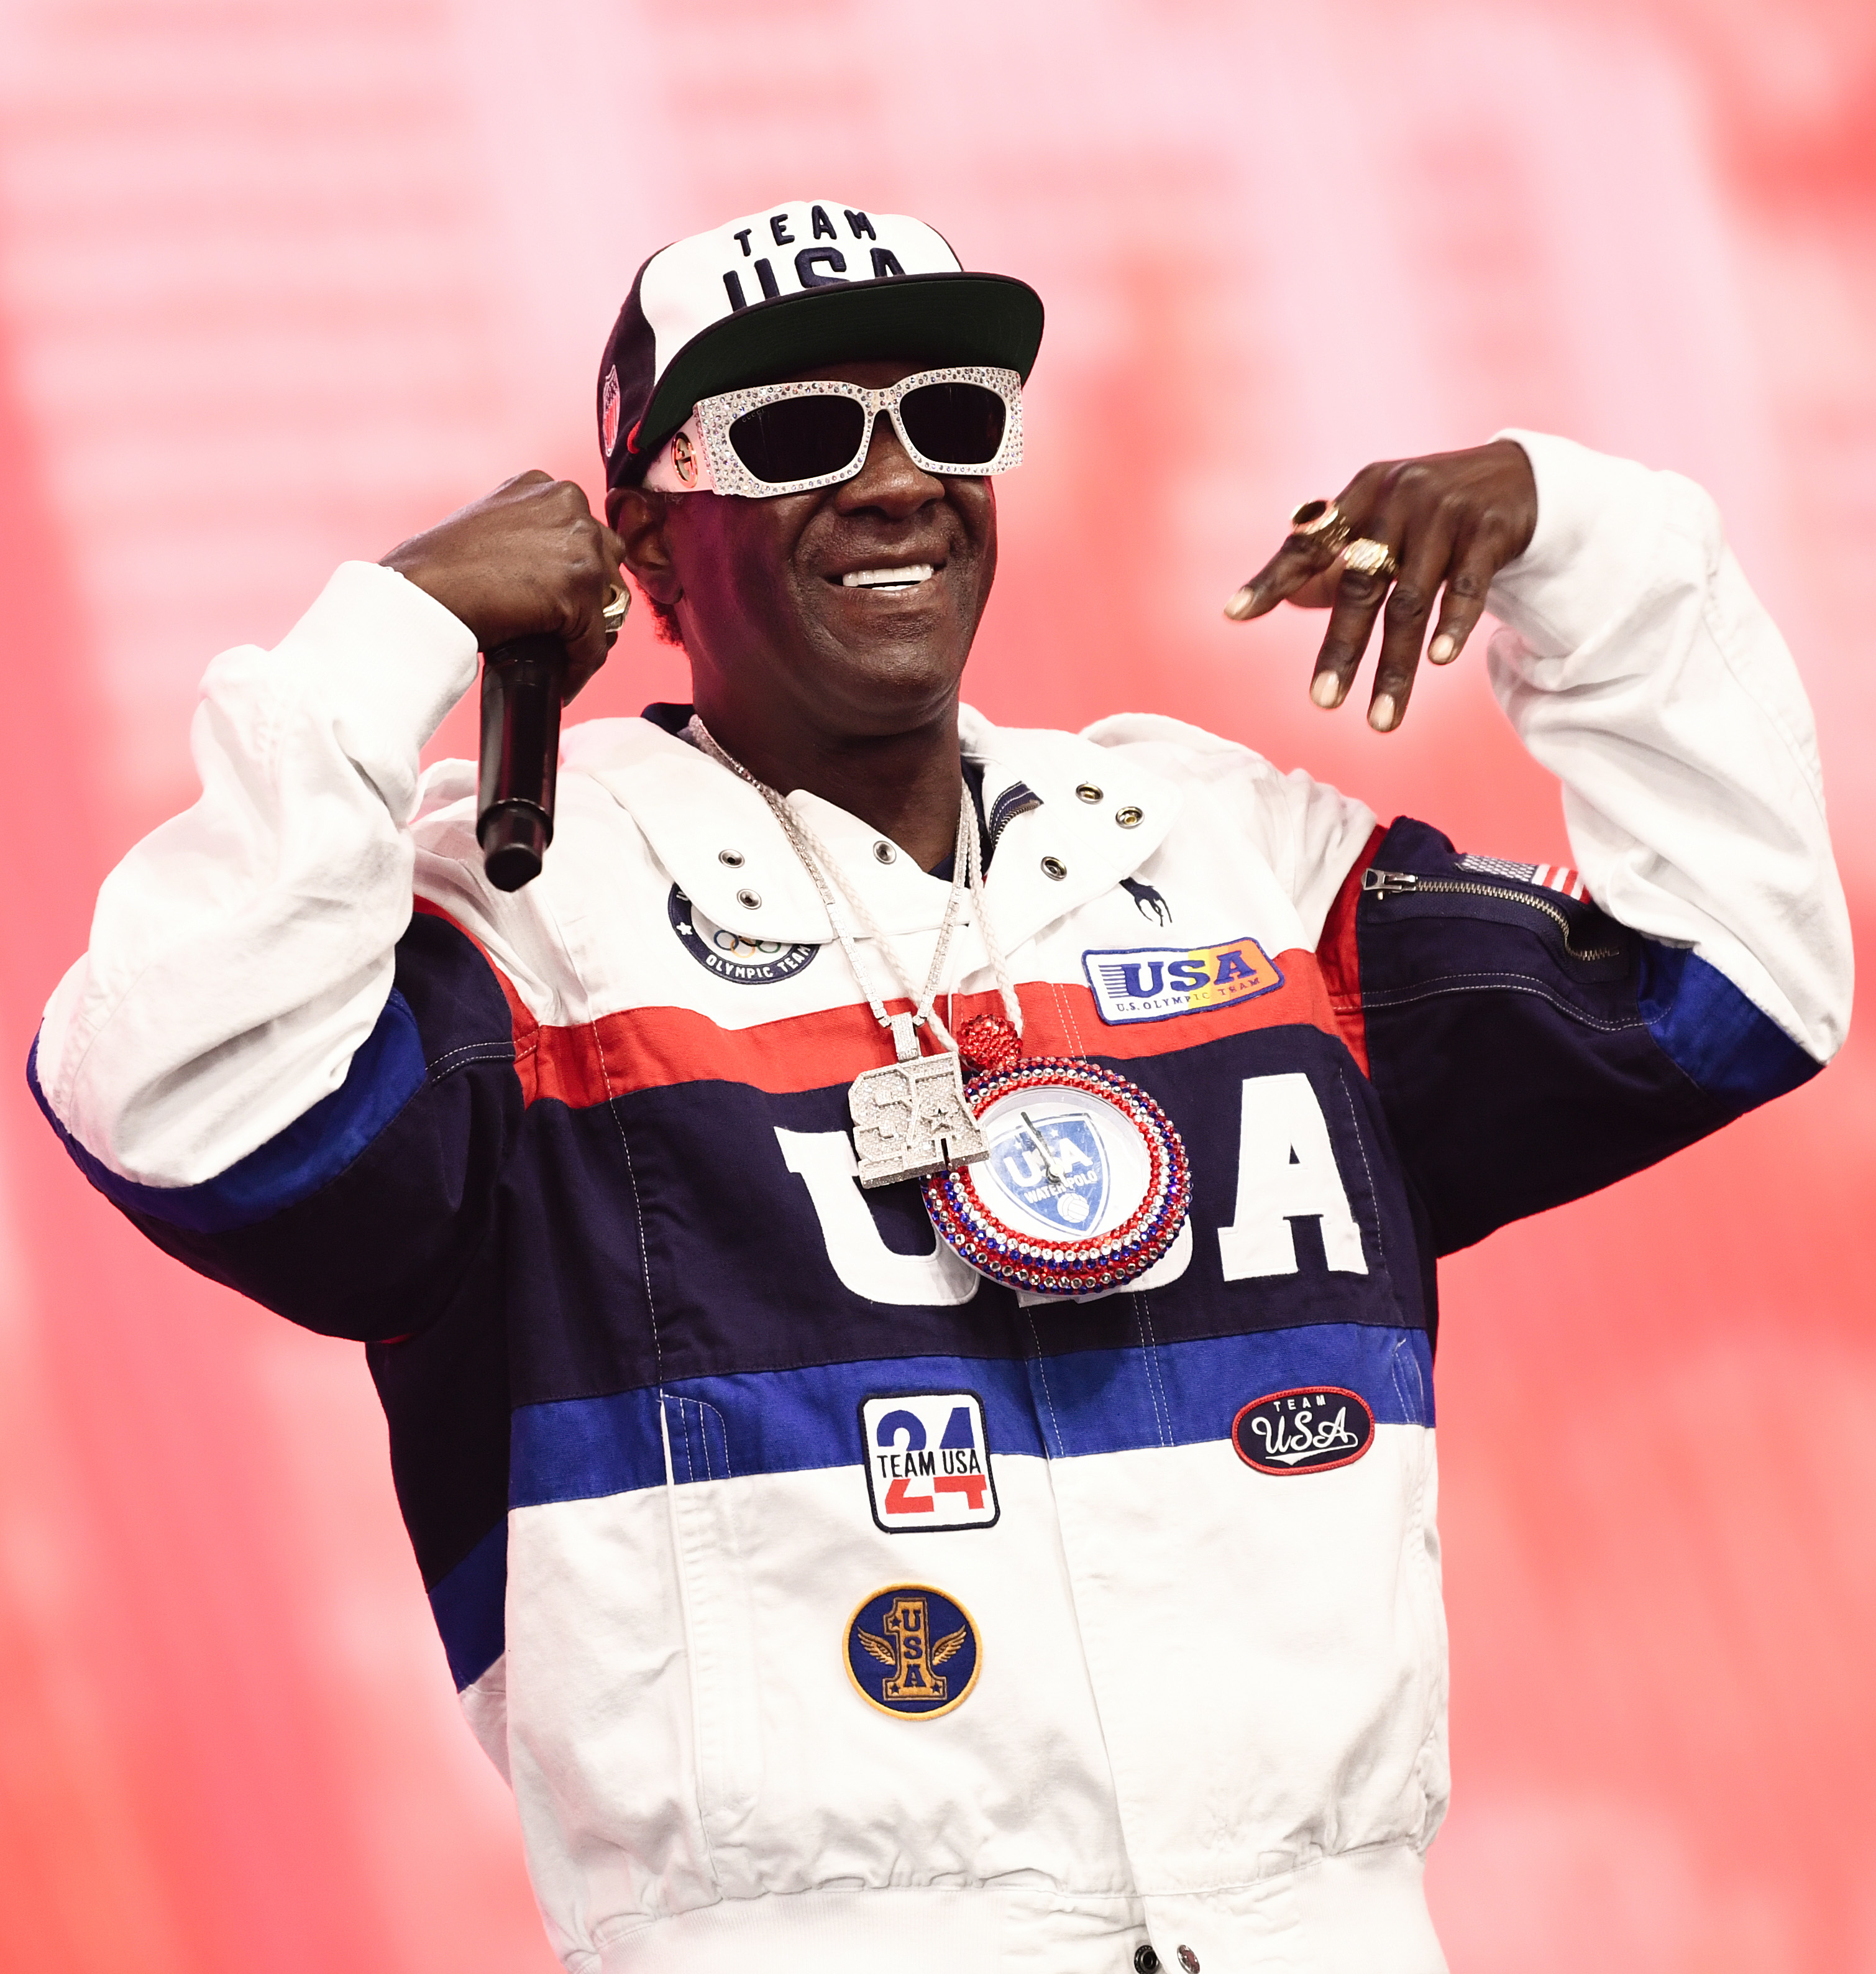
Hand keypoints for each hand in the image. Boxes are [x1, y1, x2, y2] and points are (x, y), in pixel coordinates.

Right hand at [382, 471, 628, 699]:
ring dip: (588, 633)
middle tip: (566, 633)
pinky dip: (580, 668)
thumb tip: (555, 576)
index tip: (564, 604)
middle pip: (607, 564)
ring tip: (562, 656)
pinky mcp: (578, 587)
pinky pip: (594, 643)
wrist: (419, 593)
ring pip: (608, 602)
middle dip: (592, 600)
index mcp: (545, 487)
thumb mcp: (492, 529)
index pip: (586, 536)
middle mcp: (568, 504)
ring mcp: (578, 544)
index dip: (580, 575)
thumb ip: (529, 538)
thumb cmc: (439, 569)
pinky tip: (562, 682)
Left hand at [1223, 440, 1536, 730]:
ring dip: (1394, 666)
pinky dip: (1452, 624)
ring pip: (1411, 601)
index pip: (1308, 544)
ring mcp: (1445, 513)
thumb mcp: (1383, 524)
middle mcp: (1398, 499)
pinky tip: (1439, 660)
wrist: (1519, 476)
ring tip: (1380, 720)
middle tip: (1322, 702)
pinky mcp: (1488, 529)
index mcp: (1361, 496)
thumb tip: (1288, 597)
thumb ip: (1337, 560)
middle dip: (1341, 648)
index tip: (1232, 614)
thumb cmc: (1433, 512)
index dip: (1272, 579)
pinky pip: (1465, 587)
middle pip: (1360, 585)